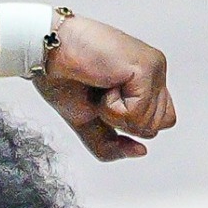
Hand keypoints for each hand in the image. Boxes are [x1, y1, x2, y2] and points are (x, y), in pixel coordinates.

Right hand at [32, 14, 175, 160]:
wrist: (47, 56)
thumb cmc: (65, 77)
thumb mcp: (91, 123)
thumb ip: (114, 144)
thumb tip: (142, 151)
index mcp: (147, 81)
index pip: (160, 123)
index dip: (129, 123)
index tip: (105, 98)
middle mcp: (155, 72)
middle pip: (155, 127)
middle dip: (122, 121)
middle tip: (101, 93)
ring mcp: (153, 68)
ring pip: (148, 123)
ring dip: (115, 113)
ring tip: (101, 84)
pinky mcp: (147, 67)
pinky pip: (138, 113)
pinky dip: (113, 107)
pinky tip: (103, 81)